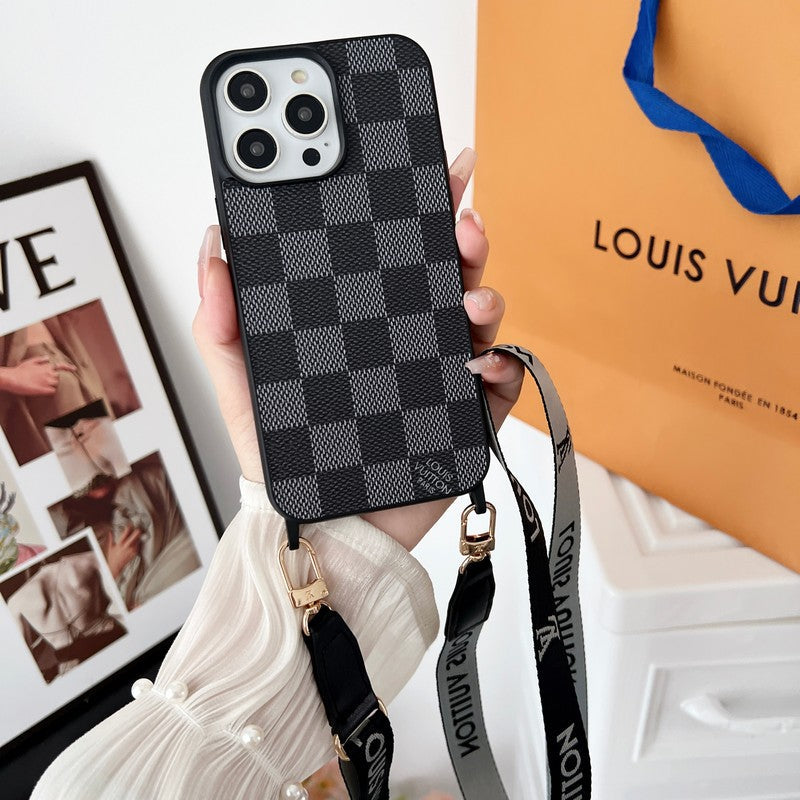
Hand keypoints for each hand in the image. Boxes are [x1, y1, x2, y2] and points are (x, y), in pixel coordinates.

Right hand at [0, 357, 75, 396]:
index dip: (68, 367)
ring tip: (41, 384)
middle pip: (58, 377)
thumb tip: (48, 358)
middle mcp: (49, 374)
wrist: (13, 379)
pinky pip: (53, 391)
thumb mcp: (30, 362)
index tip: (74, 369)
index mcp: (46, 366)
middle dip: (54, 378)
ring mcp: (47, 382)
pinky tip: (43, 390)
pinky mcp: (44, 390)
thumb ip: (40, 360)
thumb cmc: (19, 370)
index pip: (61, 366)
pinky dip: (50, 391)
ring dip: (52, 385)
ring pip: (56, 384)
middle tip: (44, 379)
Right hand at [102, 526, 140, 578]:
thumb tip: (110, 532)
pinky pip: (138, 545)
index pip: (126, 532)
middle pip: (135, 535)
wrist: (116, 566)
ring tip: (135, 536)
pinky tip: (134, 543)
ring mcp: (132, 550)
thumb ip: (111, 538)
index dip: (129, 527)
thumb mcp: (111, 547)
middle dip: (137, 531)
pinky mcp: (135, 553)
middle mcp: (127, 546)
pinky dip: (137, 543)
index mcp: (120, 543)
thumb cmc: (112, 557)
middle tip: (137, 528)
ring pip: (138, 540)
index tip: (130, 525)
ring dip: (137, 537)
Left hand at [193, 147, 523, 549]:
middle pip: (448, 274)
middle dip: (464, 238)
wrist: (318, 533)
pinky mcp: (467, 420)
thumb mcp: (240, 383)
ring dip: (486, 295)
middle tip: (462, 222)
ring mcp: (442, 378)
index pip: (396, 252)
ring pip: (479, 319)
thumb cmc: (281, 460)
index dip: (419, 207)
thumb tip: (214, 241)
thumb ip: (222, 319)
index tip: (433, 169)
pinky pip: (501, 385)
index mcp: (364, 321)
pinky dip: (503, 369)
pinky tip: (482, 364)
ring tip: (469, 298)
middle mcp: (408, 340)